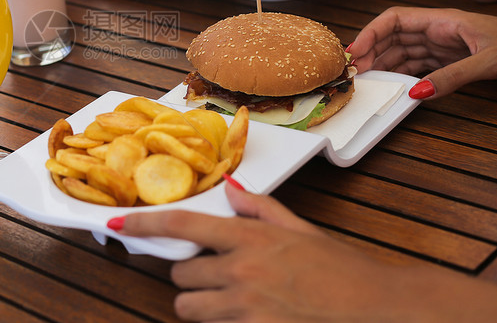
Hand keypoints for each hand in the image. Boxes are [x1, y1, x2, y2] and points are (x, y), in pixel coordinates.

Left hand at [110, 180, 496, 321]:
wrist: (379, 311)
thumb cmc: (344, 272)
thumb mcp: (302, 231)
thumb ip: (261, 210)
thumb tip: (233, 187)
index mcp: (250, 238)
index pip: (184, 224)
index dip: (144, 223)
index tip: (118, 223)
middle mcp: (240, 271)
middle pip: (181, 274)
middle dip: (190, 275)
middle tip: (215, 276)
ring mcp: (244, 308)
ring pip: (189, 307)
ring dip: (200, 305)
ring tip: (229, 302)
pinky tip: (247, 316)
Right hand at [347, 7, 496, 98]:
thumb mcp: (490, 61)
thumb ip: (453, 76)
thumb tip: (418, 92)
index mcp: (444, 21)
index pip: (395, 19)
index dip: (371, 33)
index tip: (356, 52)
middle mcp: (439, 31)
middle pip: (394, 37)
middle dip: (372, 52)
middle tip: (356, 74)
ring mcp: (444, 46)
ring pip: (404, 53)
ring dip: (385, 66)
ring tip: (370, 82)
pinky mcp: (452, 61)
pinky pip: (419, 67)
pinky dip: (404, 76)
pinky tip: (396, 87)